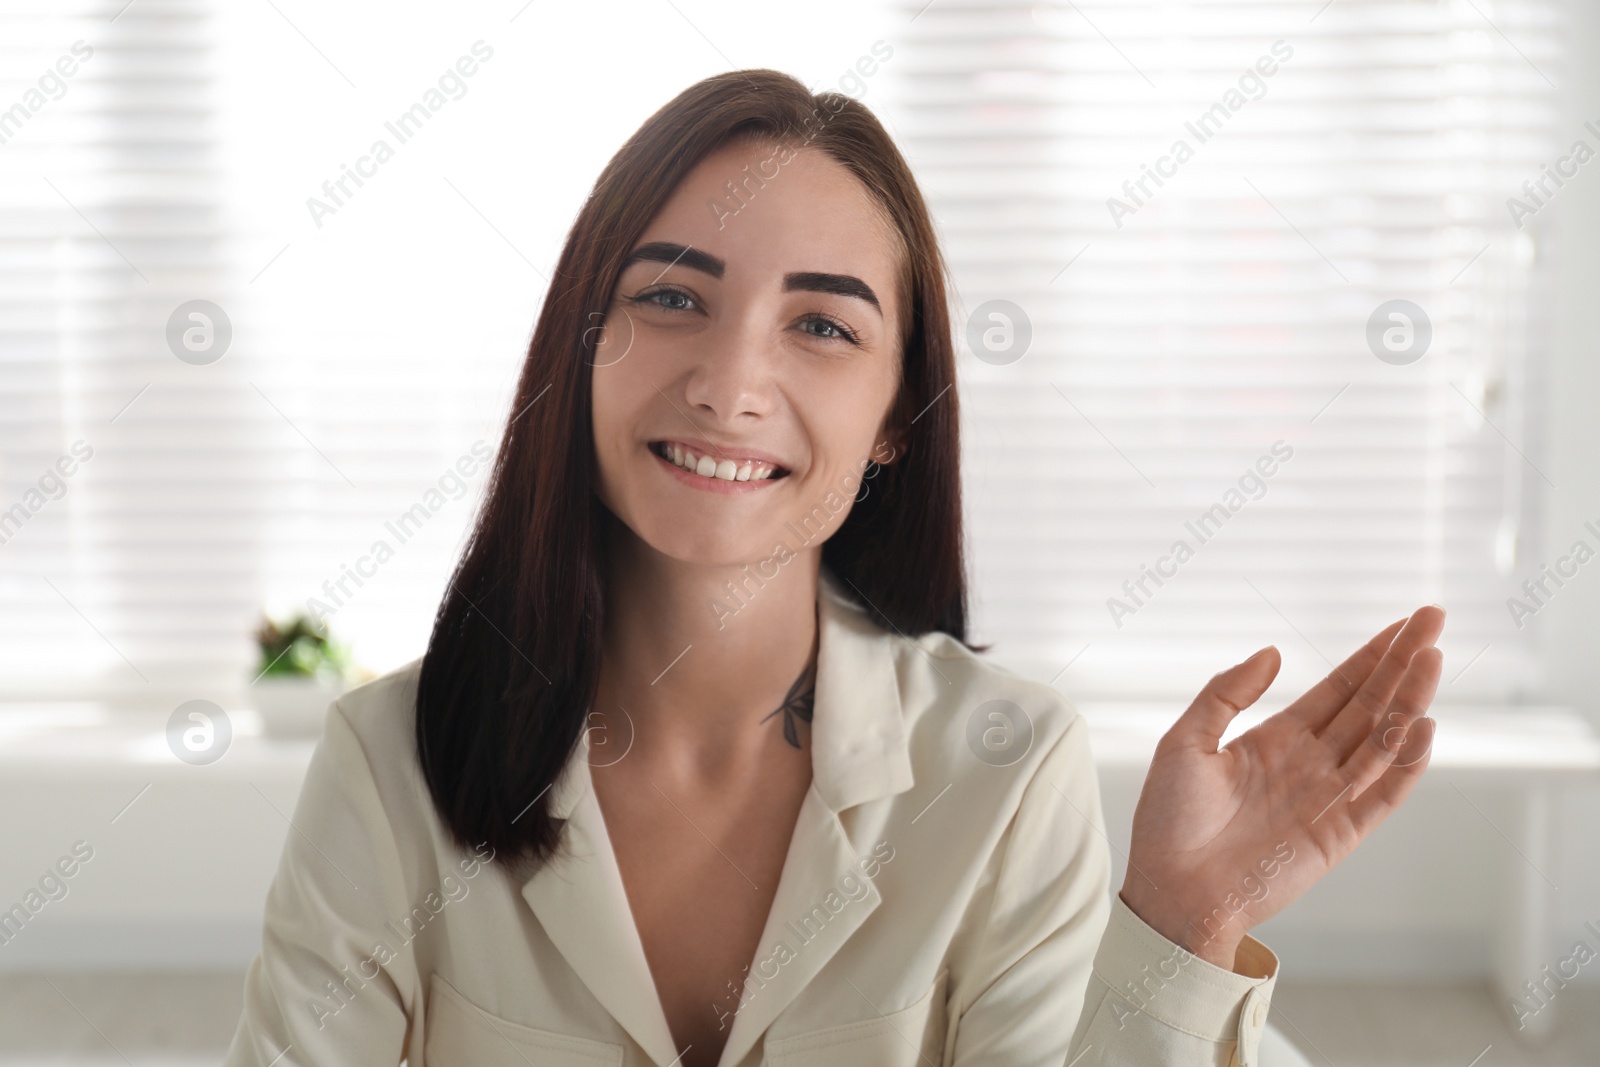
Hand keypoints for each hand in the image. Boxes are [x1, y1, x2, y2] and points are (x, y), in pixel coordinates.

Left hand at [1118, 605, 1445, 969]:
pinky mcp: (1339, 834)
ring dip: (1409, 700)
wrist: (1172, 889)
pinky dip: (1405, 763)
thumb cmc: (1168, 820)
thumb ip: (1226, 695)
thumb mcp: (1185, 742)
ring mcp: (1328, 798)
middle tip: (1433, 620)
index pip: (1337, 690)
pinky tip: (1422, 726)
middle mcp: (1310, 764)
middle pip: (1369, 705)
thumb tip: (1272, 652)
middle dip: (1402, 664)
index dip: (1371, 657)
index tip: (1405, 624)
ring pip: (1382, 740)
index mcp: (1275, 740)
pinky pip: (1382, 794)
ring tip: (1431, 659)